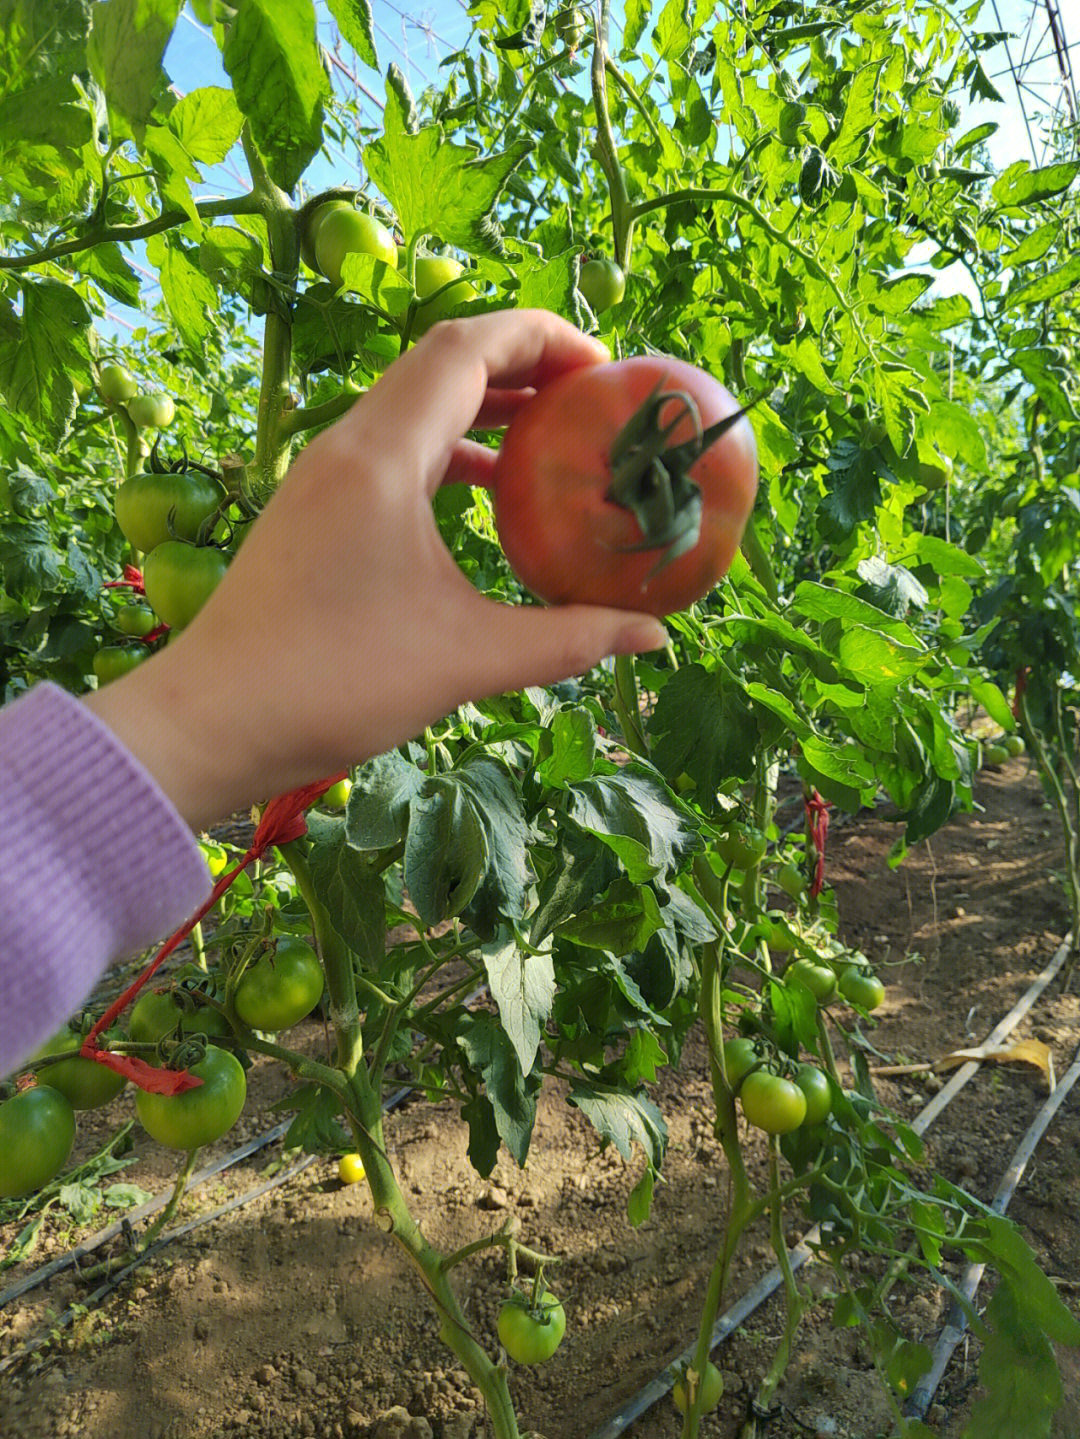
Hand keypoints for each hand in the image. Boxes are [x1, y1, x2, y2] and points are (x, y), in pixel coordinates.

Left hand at [83, 311, 667, 829]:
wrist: (215, 719)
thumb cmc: (332, 683)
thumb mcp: (467, 659)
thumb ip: (568, 640)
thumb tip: (654, 636)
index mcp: (382, 458)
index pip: (467, 350)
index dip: (542, 338)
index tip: (605, 365)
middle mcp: (348, 447)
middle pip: (441, 363)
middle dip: (522, 364)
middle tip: (590, 395)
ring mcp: (325, 476)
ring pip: (414, 406)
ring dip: (485, 406)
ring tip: (553, 434)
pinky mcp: (316, 508)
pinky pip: (394, 449)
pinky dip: (450, 451)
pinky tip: (490, 492)